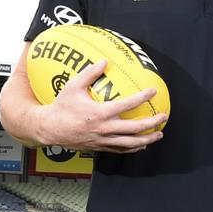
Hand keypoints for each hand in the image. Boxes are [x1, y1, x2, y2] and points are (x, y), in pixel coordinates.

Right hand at [37, 60, 164, 151]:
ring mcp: (103, 140)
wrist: (49, 129)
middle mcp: (104, 128)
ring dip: (147, 139)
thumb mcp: (72, 87)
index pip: (127, 104)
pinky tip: (141, 144)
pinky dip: (133, 148)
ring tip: (159, 135)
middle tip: (163, 117)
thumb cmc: (61, 107)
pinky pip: (120, 150)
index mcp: (100, 113)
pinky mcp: (100, 147)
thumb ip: (89, 73)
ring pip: (130, 143)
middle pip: (135, 128)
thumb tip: (104, 61)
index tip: (152, 91)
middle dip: (152, 123)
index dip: (142, 97)